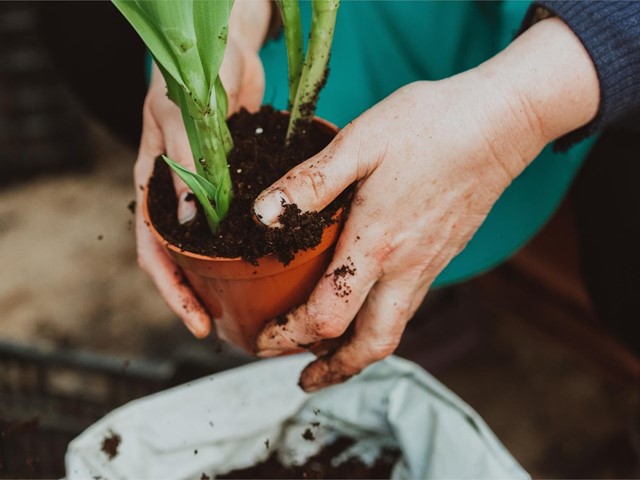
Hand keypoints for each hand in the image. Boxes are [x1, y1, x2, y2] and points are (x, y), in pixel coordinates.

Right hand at [133, 0, 269, 336]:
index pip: (153, 252)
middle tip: (229, 325)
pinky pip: (239, 221)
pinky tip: (273, 259)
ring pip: (211, 246)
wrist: (225, 48)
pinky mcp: (235, 182)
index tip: (196, 322)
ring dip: (225, 275)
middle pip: (182, 259)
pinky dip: (249, 243)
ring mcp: (207, 192)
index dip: (172, 292)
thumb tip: (191, 223)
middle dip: (200, 294)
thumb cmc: (193, 75)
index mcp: (153, 186)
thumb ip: (186, 167)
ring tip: (252, 304)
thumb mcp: (182, 119)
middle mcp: (178, 196)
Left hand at [253, 17, 598, 390]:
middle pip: (371, 345)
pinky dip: (378, 322)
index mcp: (377, 245)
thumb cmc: (429, 127)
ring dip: (356, 352)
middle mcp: (405, 268)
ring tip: (327, 354)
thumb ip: (310, 183)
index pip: (327, 317)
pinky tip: (363, 303)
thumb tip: (262, 216)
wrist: (500, 122)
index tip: (262, 341)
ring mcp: (429, 266)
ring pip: (392, 330)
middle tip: (303, 379)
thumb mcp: (360, 144)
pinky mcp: (441, 255)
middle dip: (333, 370)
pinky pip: (407, 306)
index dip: (288, 337)